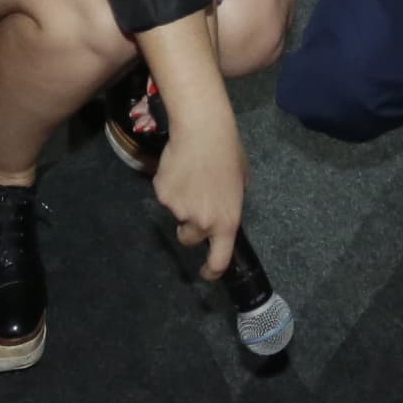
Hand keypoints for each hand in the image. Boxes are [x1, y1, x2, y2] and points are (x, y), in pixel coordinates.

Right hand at [149, 103, 246, 279]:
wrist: (203, 131)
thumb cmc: (228, 153)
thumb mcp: (240, 183)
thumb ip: (231, 203)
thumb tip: (223, 208)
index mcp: (226, 222)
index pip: (219, 261)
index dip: (212, 271)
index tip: (207, 271)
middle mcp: (202, 222)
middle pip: (189, 239)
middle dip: (189, 228)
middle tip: (195, 204)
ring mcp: (179, 210)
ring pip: (176, 213)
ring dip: (181, 201)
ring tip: (190, 174)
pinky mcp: (162, 194)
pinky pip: (165, 195)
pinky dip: (169, 186)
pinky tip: (179, 167)